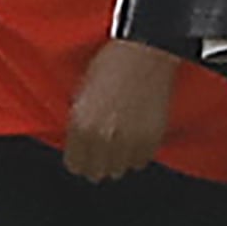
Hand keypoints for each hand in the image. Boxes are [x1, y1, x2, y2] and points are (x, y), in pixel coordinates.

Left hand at [62, 39, 179, 181]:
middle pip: (97, 172)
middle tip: (103, 147)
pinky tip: (136, 135)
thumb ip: (79, 123)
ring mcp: (129, 142)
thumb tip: (79, 143)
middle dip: (98, 161)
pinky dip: (138, 152)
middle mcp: (103, 138)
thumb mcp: (82, 93)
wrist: (144, 53)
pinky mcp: (151, 140)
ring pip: (119, 169)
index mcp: (81, 125)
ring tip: (121, 139)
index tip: (84, 153)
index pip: (75, 165)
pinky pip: (140, 161)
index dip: (80, 158)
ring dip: (118, 158)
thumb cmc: (111, 64)